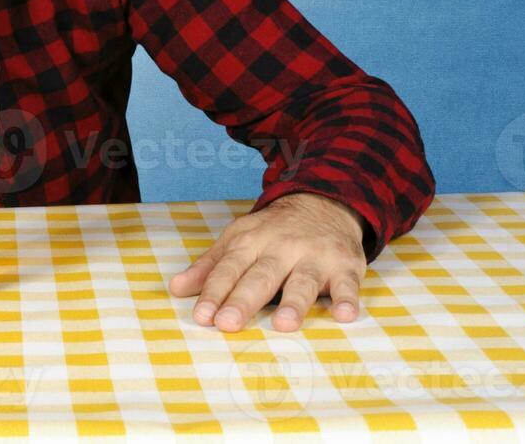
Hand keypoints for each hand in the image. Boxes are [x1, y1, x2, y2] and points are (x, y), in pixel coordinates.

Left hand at [168, 192, 366, 331]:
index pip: (229, 269)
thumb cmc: (274, 230)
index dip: (214, 292)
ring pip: (303, 281)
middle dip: (243, 300)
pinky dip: (348, 298)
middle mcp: (282, 247)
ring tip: (283, 324)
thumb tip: (176, 289)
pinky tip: (345, 315)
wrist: (325, 200)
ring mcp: (315, 256)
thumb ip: (210, 266)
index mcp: (252, 241)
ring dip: (294, 303)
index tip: (202, 315)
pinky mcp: (345, 266)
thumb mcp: (239, 239)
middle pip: (261, 277)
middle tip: (228, 324)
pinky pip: (348, 284)